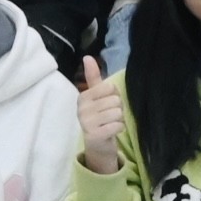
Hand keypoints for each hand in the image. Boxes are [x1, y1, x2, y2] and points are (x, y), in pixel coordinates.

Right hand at [76, 56, 125, 174]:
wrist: (98, 144)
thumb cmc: (100, 116)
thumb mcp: (97, 96)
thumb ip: (93, 77)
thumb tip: (88, 57)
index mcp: (83, 97)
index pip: (110, 87)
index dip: (114, 95)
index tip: (106, 103)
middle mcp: (81, 109)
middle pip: (115, 100)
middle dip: (118, 108)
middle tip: (109, 116)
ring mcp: (86, 123)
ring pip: (118, 112)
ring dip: (119, 119)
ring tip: (110, 123)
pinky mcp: (94, 135)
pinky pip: (117, 125)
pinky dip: (119, 128)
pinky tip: (111, 131)